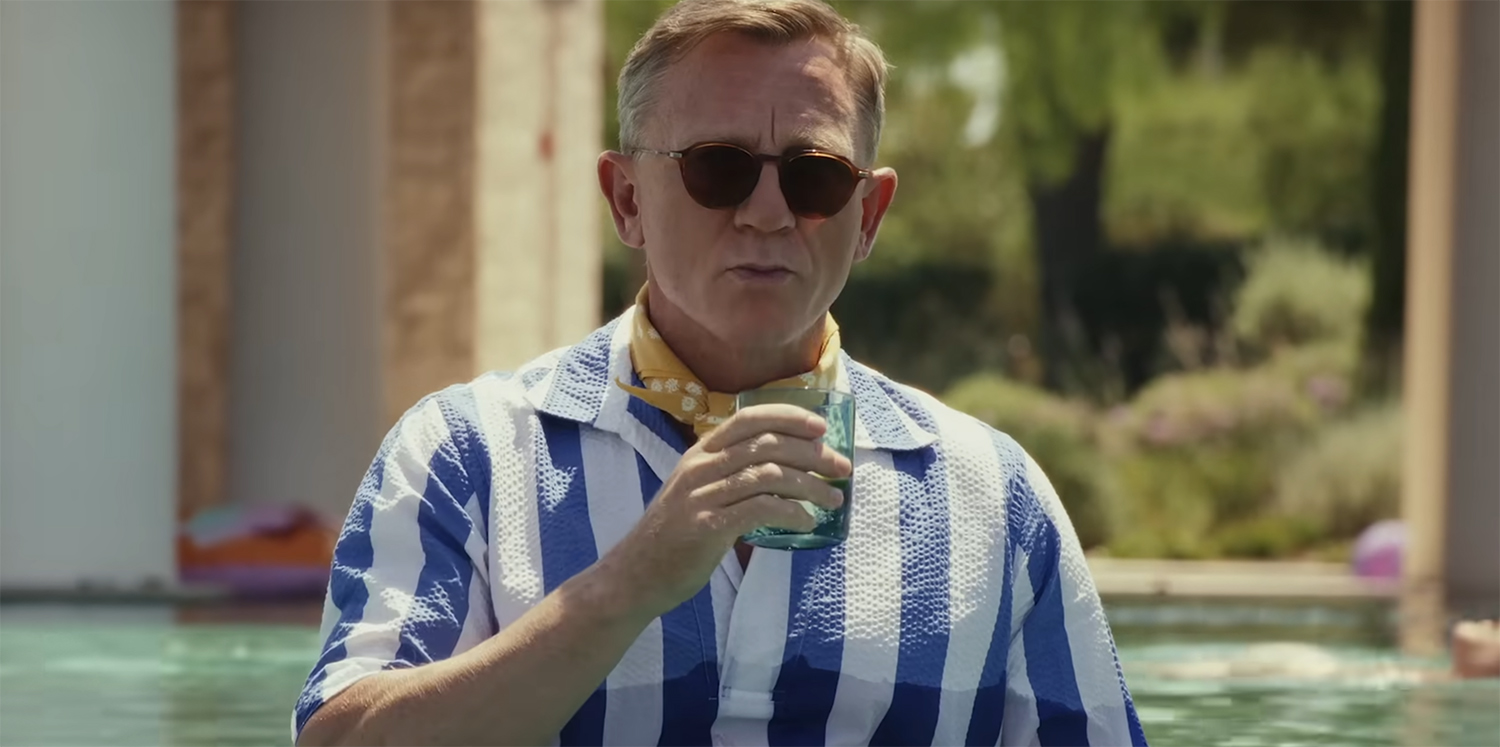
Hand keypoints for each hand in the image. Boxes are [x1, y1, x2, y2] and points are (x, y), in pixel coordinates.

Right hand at [597, 404, 852, 619]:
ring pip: (768, 474)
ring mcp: (701, 495)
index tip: (822, 427)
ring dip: (810, 485)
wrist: (636, 574)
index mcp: (700, 452)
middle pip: (766, 444)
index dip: (789, 417)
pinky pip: (758, 509)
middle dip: (813, 453)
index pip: (748, 418)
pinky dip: (790, 511)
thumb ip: (731, 474)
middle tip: (842, 469)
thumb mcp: (698, 490)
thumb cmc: (676, 534)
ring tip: (833, 500)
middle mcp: (700, 466)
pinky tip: (807, 521)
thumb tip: (786, 469)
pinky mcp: (706, 526)